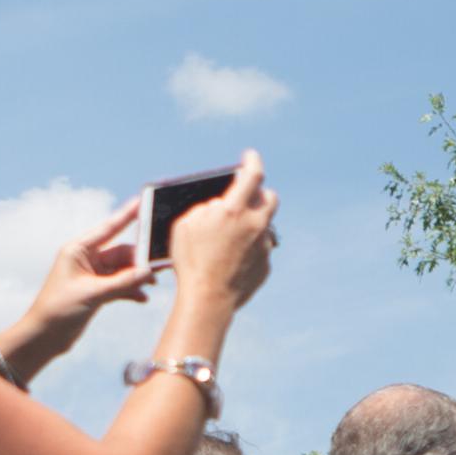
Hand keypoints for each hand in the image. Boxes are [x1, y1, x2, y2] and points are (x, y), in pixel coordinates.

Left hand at [0, 196, 152, 376]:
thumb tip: (150, 273)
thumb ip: (123, 282)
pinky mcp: (97, 290)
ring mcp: (93, 275)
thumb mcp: (92, 294)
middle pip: (122, 252)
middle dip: (140, 259)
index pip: (109, 228)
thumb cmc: (58, 310)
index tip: (144, 201)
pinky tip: (142, 298)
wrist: (44, 337)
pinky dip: (132, 290)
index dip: (127, 215)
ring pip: (124, 269)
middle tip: (160, 264)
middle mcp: (86, 259)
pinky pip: (121, 284)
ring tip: (153, 284)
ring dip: (138, 277)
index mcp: (78, 250)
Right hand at [166, 155, 278, 316]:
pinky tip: (232, 258)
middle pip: (270, 198)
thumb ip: (204, 208)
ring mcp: (264, 245)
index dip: (252, 161)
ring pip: (265, 226)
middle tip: (246, 196)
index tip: (250, 156)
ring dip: (252, 224)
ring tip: (231, 233)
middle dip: (259, 193)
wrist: (208, 298)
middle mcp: (255, 225)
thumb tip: (218, 204)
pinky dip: (249, 248)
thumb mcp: (185, 226)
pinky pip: (260, 249)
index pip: (252, 175)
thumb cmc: (190, 260)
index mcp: (234, 210)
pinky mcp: (266, 264)